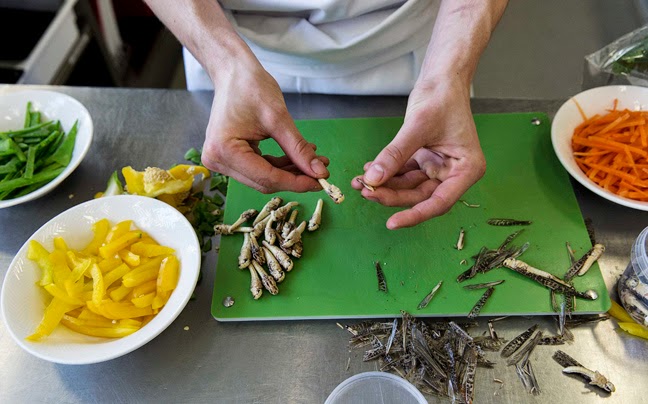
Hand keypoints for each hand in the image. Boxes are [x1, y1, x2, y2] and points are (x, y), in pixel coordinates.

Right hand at [201, 60, 328, 192]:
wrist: (233, 71)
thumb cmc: (250, 86)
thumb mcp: (278, 118)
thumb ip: (298, 148)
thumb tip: (318, 172)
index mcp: (224, 151)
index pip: (266, 177)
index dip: (296, 182)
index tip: (320, 182)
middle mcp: (218, 160)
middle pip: (264, 181)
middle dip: (294, 178)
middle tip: (321, 171)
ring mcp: (221, 160)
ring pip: (263, 177)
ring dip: (289, 172)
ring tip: (314, 161)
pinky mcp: (229, 157)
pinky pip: (258, 168)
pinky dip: (279, 165)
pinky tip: (297, 157)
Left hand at [352, 78, 485, 228]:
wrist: (441, 77)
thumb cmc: (441, 97)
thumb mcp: (417, 127)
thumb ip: (395, 155)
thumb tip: (373, 180)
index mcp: (466, 170)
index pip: (439, 202)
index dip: (415, 215)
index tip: (392, 223)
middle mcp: (454, 173)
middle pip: (419, 196)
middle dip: (391, 195)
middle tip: (366, 190)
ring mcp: (438, 167)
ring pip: (408, 187)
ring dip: (385, 185)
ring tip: (360, 181)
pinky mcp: (424, 160)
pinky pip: (403, 173)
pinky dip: (387, 172)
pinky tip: (369, 169)